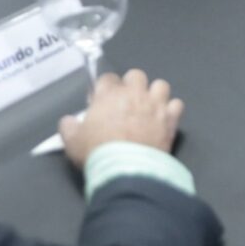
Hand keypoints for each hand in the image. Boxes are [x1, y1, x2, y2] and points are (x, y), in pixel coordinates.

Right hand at [59, 69, 183, 167]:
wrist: (126, 170)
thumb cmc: (97, 153)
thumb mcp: (72, 142)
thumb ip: (68, 126)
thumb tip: (67, 121)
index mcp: (109, 95)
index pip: (107, 78)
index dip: (104, 89)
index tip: (102, 101)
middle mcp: (134, 93)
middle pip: (136, 75)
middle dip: (131, 85)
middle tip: (126, 103)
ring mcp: (155, 104)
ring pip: (160, 85)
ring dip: (154, 94)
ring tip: (149, 108)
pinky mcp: (171, 118)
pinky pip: (177, 105)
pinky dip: (171, 111)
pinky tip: (165, 120)